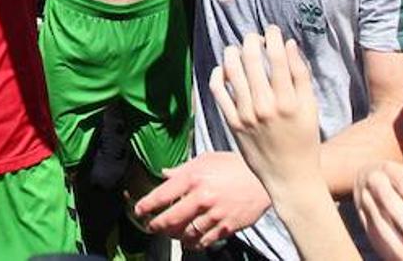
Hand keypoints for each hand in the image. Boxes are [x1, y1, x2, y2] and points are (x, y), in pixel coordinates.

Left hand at [133, 151, 271, 249]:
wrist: (263, 178)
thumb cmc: (234, 165)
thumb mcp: (207, 159)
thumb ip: (183, 169)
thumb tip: (164, 173)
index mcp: (194, 177)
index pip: (162, 195)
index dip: (146, 205)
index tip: (139, 210)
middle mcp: (201, 197)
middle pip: (170, 219)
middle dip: (156, 225)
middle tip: (151, 226)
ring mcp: (214, 214)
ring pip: (186, 233)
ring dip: (174, 236)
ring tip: (170, 234)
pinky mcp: (226, 226)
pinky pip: (204, 240)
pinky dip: (194, 243)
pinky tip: (190, 240)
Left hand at [210, 28, 323, 214]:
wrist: (289, 176)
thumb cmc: (304, 141)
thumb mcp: (311, 108)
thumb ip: (301, 76)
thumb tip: (290, 45)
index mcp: (288, 102)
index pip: (277, 58)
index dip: (274, 38)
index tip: (273, 30)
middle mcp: (265, 107)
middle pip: (252, 60)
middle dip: (252, 41)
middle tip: (254, 37)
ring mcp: (246, 115)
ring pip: (232, 71)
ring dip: (233, 53)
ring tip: (237, 49)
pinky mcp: (232, 124)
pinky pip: (219, 92)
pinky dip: (219, 75)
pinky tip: (224, 69)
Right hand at [354, 161, 402, 260]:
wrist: (366, 174)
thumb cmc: (400, 181)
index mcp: (391, 170)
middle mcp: (374, 182)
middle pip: (392, 207)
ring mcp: (363, 199)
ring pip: (380, 225)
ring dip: (400, 247)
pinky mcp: (359, 216)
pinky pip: (371, 235)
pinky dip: (386, 250)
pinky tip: (401, 260)